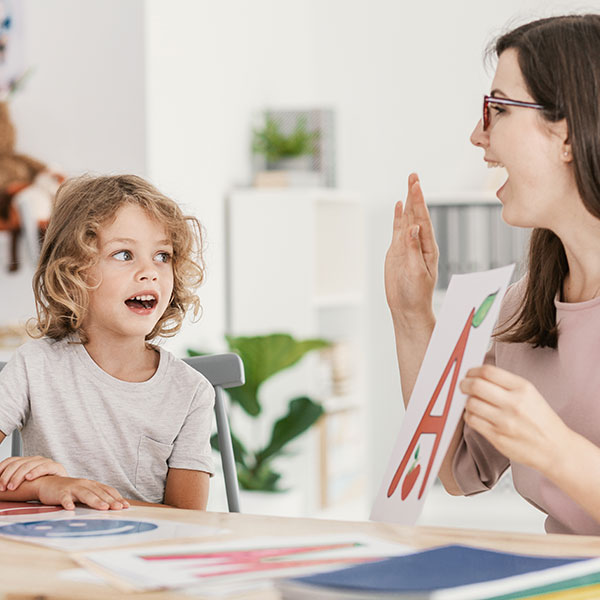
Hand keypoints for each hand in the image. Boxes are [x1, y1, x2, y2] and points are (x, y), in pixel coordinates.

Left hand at [0, 455, 67, 491]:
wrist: (63, 489)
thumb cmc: (43, 488)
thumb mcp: (25, 484)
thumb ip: (13, 482)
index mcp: (27, 461)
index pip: (10, 460)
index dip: (1, 469)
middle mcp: (35, 459)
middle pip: (17, 464)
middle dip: (7, 476)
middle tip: (2, 488)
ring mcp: (46, 462)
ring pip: (28, 465)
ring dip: (17, 477)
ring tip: (12, 487)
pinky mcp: (56, 466)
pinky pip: (45, 467)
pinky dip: (36, 472)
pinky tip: (29, 478)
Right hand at [36, 476, 129, 510]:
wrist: (48, 483)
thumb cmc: (69, 490)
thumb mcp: (84, 492)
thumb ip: (96, 497)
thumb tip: (111, 507)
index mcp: (92, 484)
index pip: (107, 490)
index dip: (117, 497)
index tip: (125, 506)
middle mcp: (85, 484)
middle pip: (99, 492)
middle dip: (110, 500)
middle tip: (119, 508)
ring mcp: (73, 488)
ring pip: (86, 494)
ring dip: (95, 501)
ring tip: (103, 508)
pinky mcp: (60, 492)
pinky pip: (64, 498)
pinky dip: (68, 502)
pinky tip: (71, 508)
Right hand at [384, 173, 438, 324]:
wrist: (407, 308)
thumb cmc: (415, 294)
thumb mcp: (415, 272)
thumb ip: (413, 249)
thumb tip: (414, 228)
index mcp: (427, 247)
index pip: (423, 220)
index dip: (419, 202)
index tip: (416, 186)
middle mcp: (419, 243)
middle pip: (417, 214)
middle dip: (415, 195)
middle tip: (413, 176)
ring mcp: (408, 246)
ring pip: (408, 219)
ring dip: (408, 202)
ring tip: (409, 184)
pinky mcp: (397, 252)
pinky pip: (398, 230)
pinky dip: (398, 217)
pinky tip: (399, 206)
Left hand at [460, 365, 568, 473]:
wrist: (556, 449)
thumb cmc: (541, 421)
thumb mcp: (530, 394)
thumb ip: (505, 383)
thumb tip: (478, 374)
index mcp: (523, 388)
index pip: (488, 372)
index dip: (473, 371)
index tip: (470, 373)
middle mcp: (514, 403)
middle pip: (476, 385)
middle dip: (464, 384)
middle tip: (464, 386)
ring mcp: (505, 421)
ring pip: (471, 403)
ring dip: (468, 401)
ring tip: (473, 403)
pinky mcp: (497, 437)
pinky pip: (472, 420)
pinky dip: (469, 416)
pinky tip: (476, 415)